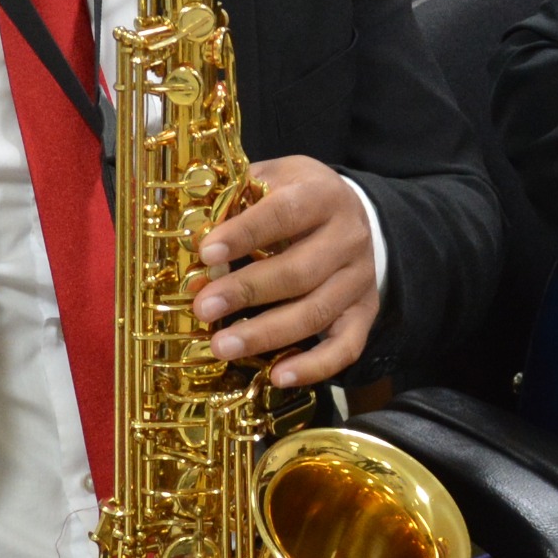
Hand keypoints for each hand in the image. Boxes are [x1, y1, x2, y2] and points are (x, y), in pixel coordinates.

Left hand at [193, 154, 375, 384]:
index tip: (206, 254)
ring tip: (222, 346)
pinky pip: (346, 346)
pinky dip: (314, 366)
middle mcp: (349, 237)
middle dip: (247, 292)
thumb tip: (191, 238)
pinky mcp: (365, 311)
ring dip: (267, 334)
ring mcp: (359, 278)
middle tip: (203, 309)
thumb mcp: (271, 181)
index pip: (284, 214)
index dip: (245, 234)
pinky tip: (279, 376)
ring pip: (316, 312)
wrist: (351, 213)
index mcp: (322, 195)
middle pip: (299, 271)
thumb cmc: (295, 198)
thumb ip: (236, 202)